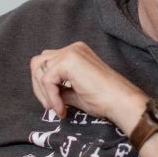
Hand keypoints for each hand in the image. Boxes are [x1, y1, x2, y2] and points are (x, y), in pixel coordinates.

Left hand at [30, 42, 145, 131]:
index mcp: (75, 53)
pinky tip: (61, 108)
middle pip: (38, 62)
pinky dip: (50, 96)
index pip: (47, 63)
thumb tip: (44, 93)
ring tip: (57, 108)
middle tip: (50, 106)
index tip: (54, 105)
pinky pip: (47, 79)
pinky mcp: (69, 61)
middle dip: (39, 86)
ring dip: (42, 92)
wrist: (119, 102)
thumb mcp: (74, 92)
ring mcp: (71, 52)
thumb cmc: (103, 100)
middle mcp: (72, 48)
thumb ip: (59, 87)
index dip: (44, 85)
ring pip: (38, 68)